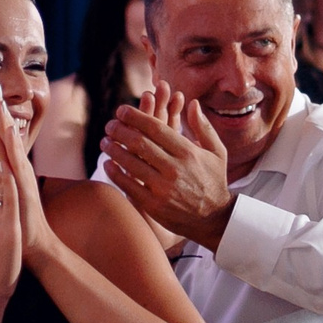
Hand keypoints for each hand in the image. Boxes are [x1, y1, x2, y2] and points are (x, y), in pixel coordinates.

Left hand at [101, 82, 235, 250]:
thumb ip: (203, 127)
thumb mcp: (217, 152)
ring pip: (131, 163)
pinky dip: (115, 173)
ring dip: (114, 149)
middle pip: (140, 143)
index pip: (155, 128)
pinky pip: (129, 185)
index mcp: (188, 152)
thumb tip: (193, 103)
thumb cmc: (214, 181)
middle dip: (120, 130)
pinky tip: (107, 163)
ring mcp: (164, 188)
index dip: (135, 116)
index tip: (121, 110)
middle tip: (110, 125)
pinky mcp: (154, 205)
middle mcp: (175, 169)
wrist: (214, 219)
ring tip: (105, 141)